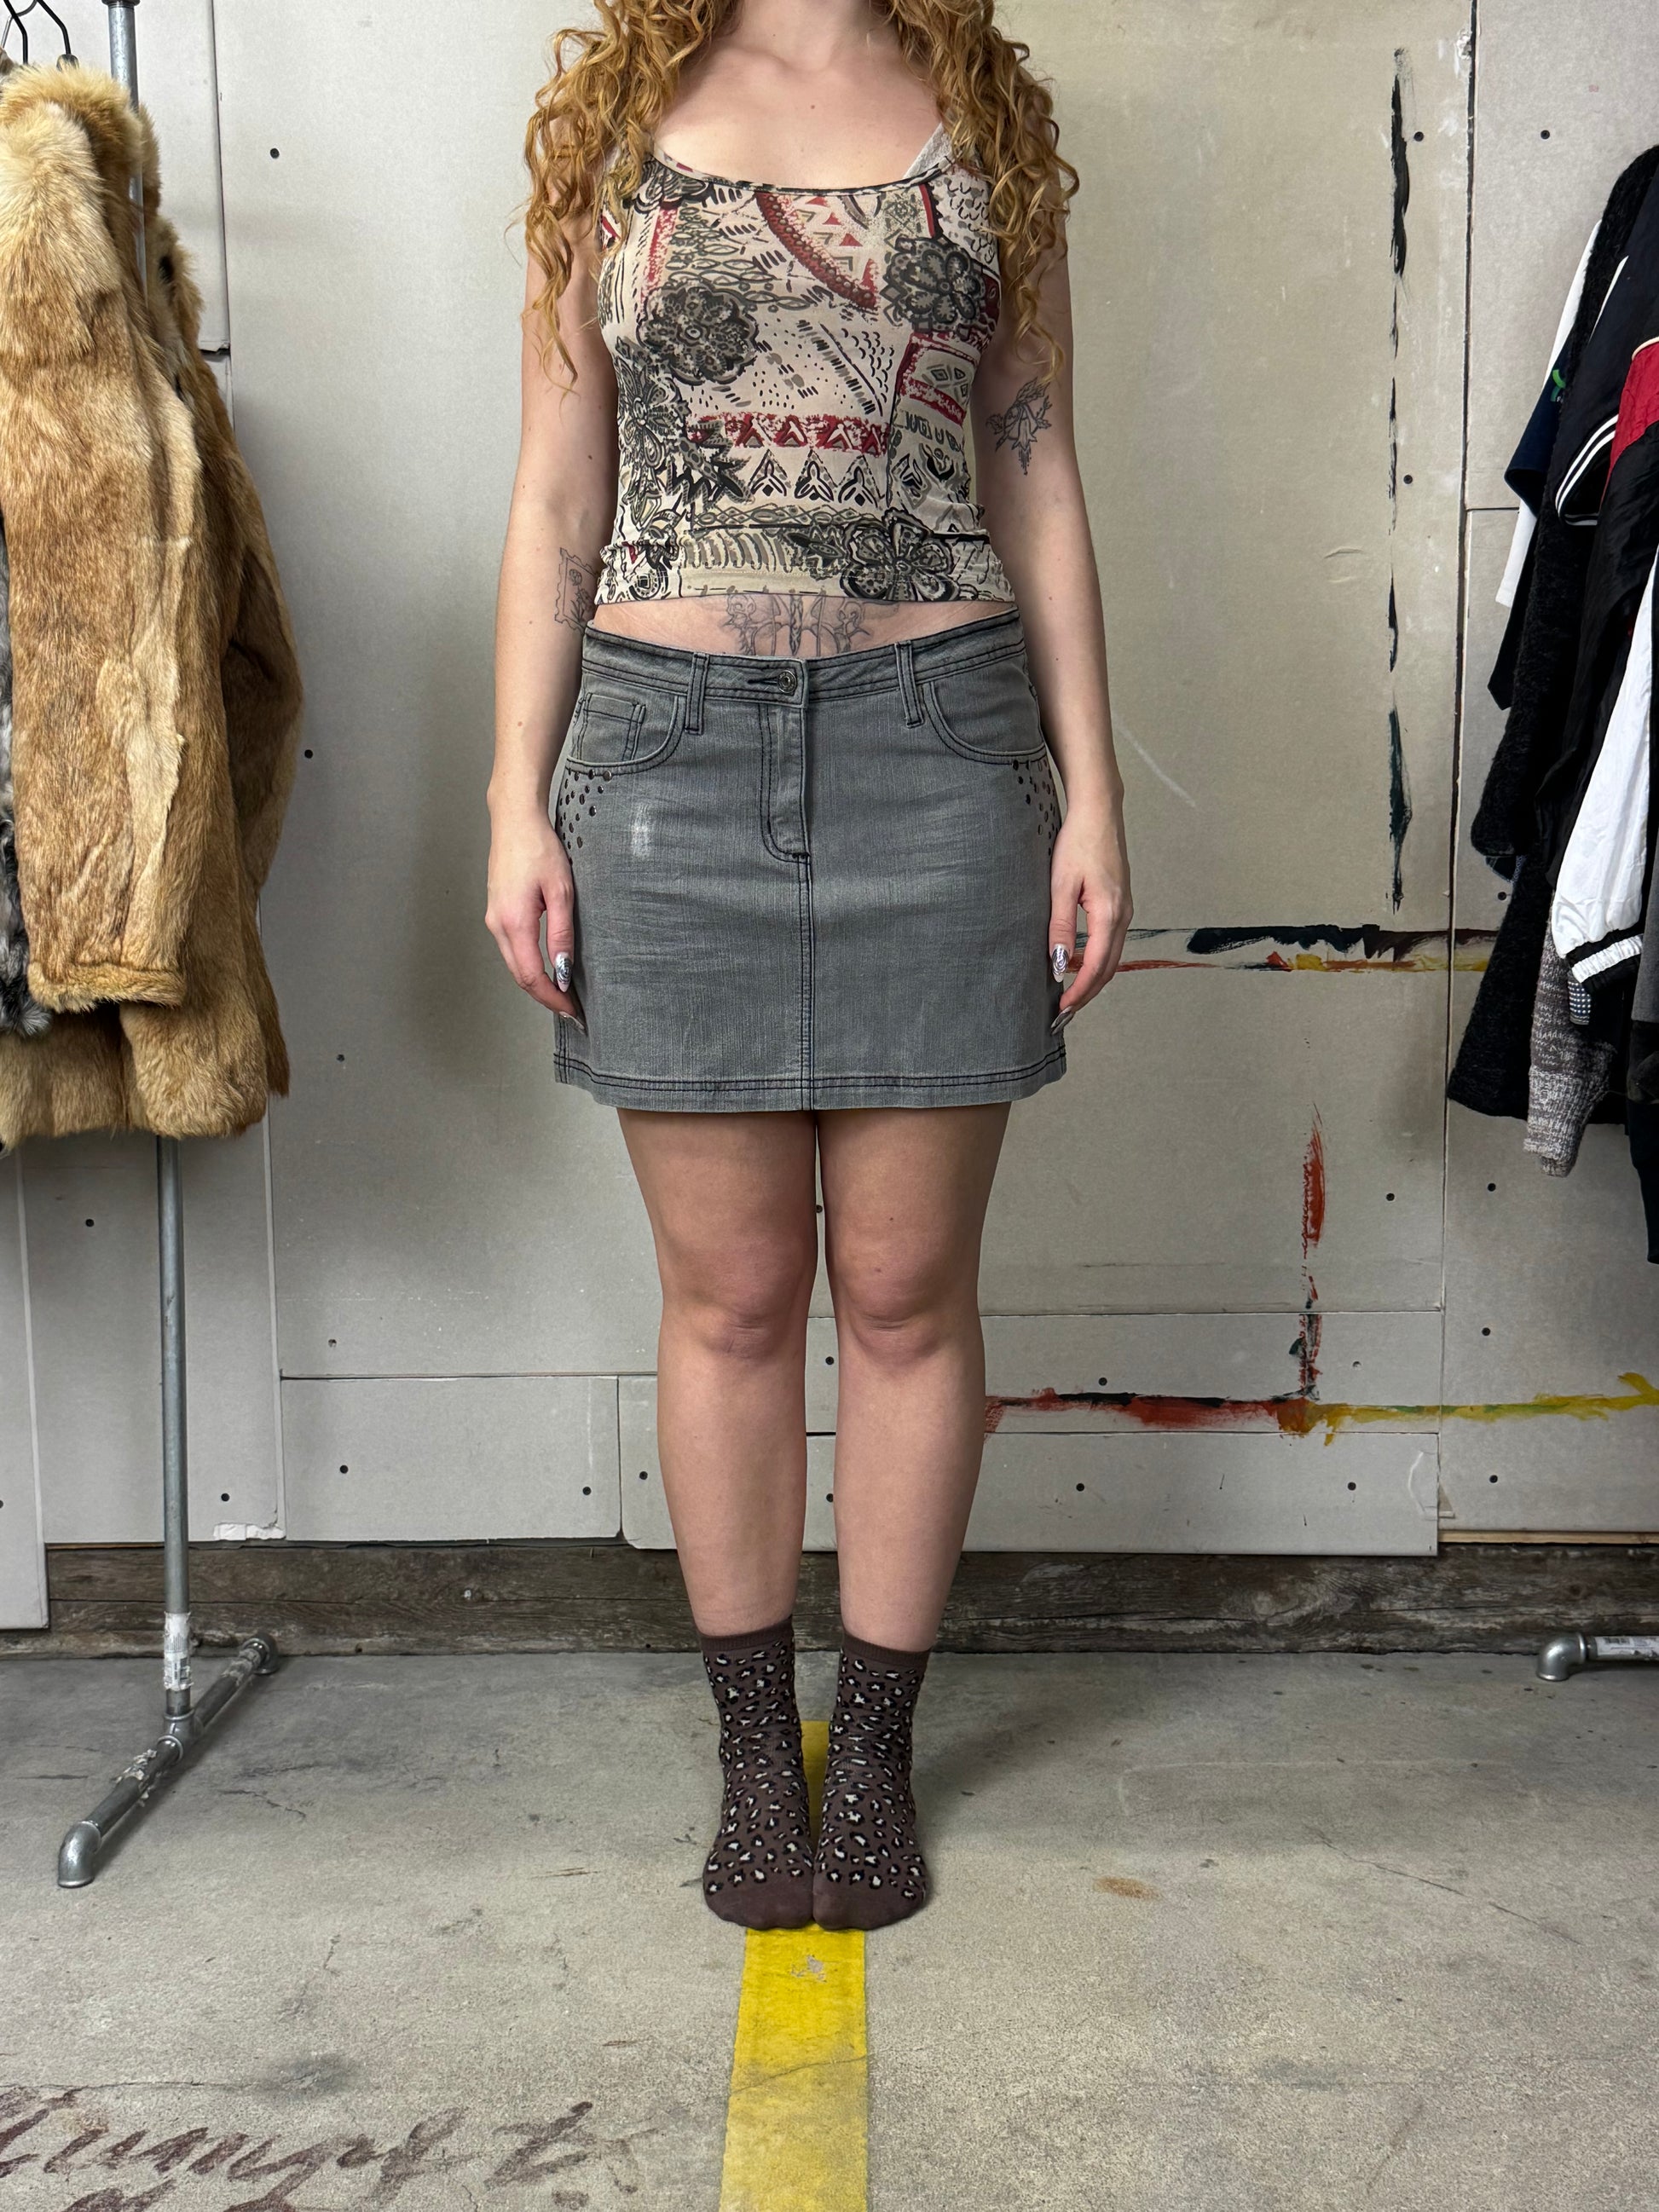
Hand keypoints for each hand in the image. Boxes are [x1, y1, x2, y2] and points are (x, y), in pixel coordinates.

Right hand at [485, 811, 583, 1023]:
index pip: (532, 976)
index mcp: (514, 922)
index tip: (572, 1010)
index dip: (552, 998)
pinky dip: (528, 965)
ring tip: (562, 994)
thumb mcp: (561, 892)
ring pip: (514, 964)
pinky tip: (546, 968)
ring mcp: (493, 919)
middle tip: (571, 1010)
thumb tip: (563, 972)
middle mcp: (498, 925)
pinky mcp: (496, 912)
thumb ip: (561, 934)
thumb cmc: (539, 848)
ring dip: (536, 983)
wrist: (514, 821)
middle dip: (545, 996)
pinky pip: (512, 949)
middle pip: (520, 976)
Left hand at [1049, 799, 1131, 1020]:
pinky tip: (1077, 962)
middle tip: (1066, 1013)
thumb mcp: (1061, 885)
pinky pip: (1111, 941)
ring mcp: (1125, 909)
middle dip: (1088, 993)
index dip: (1080, 991)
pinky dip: (1097, 959)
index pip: (1096, 965)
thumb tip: (1059, 964)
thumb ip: (1060, 927)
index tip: (1063, 1008)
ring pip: (1112, 956)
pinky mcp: (1120, 903)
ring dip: (1093, 978)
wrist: (1099, 812)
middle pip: (1109, 968)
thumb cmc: (1078, 842)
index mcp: (1110, 913)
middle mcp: (1123, 915)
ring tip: (1070, 994)